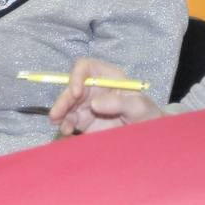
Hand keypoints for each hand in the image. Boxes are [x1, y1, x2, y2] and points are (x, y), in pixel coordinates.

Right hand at [48, 57, 163, 134]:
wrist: (147, 137)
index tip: (76, 92)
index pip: (86, 67)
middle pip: (72, 87)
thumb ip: (119, 103)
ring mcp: (87, 105)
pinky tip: (66, 132)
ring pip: (67, 104)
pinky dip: (65, 125)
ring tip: (62, 127)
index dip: (77, 76)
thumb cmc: (146, 114)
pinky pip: (69, 120)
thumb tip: (94, 103)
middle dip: (63, 99)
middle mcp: (94, 88)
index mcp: (107, 77)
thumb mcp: (138, 107)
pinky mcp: (84, 121)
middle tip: (57, 114)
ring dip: (60, 113)